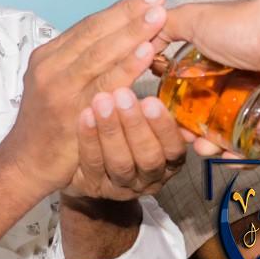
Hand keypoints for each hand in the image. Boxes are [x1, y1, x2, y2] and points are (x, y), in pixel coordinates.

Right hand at [0, 0, 167, 197]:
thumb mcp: (56, 84)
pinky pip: (104, 84)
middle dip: (128, 13)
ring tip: (158, 16)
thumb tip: (116, 40)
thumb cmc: (47, 124)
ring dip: (131, 33)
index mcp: (48, 56)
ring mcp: (59, 88)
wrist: (25, 163)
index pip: (88, 25)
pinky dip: (127, 66)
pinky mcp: (71, 111)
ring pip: (100, 54)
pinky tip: (147, 53)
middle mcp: (50, 66)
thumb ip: (79, 63)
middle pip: (94, 33)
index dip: (119, 9)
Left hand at [64, 89, 186, 199]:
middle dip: (136, 125)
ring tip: (102, 101)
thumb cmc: (125, 132)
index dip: (164, 127)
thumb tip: (165, 72)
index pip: (174, 148)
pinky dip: (89, 138)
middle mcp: (149, 177)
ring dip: (111, 130)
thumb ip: (156, 106)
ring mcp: (122, 186)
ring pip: (120, 162)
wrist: (87, 162)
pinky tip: (85, 115)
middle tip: (123, 95)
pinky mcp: (94, 186)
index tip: (151, 100)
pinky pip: (92, 163)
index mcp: (169, 161)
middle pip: (148, 157)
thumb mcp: (145, 120)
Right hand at [162, 0, 259, 155]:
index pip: (198, 102)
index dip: (182, 118)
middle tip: (192, 146)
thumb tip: (139, 45)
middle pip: (219, 123)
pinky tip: (248, 140)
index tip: (170, 128)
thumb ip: (162, 29)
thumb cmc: (241, 24)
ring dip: (229, 150)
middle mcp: (246, 85)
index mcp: (221, 68)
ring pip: (248, 136)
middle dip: (203, 140)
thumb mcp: (190, 21)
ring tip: (215, 154)